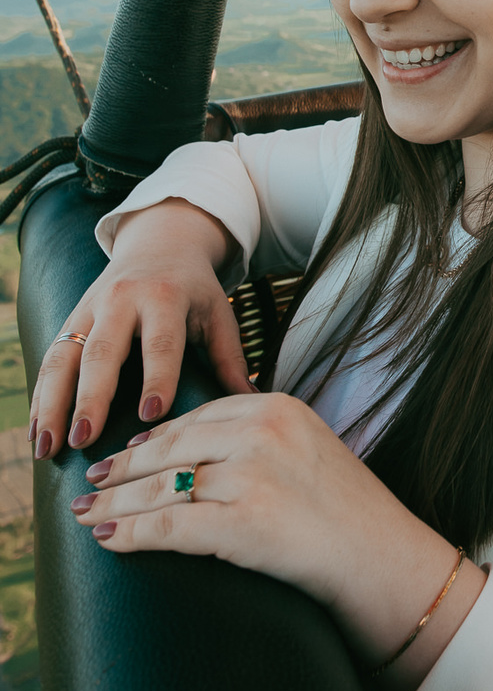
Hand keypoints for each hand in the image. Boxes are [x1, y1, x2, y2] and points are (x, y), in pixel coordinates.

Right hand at [29, 199, 252, 458]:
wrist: (160, 243)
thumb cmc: (195, 290)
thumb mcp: (218, 314)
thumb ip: (231, 358)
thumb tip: (255, 403)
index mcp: (165, 297)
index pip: (161, 342)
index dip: (157, 376)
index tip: (150, 414)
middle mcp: (122, 300)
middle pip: (103, 351)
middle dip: (91, 396)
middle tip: (84, 439)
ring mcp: (90, 308)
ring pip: (65, 357)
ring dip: (52, 404)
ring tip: (47, 447)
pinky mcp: (70, 318)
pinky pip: (51, 359)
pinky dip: (40, 397)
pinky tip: (38, 432)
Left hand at [70, 393, 484, 690]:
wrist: (385, 558)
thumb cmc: (352, 514)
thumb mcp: (311, 450)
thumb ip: (264, 439)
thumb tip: (204, 454)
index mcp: (278, 408)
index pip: (199, 416)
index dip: (155, 436)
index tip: (127, 452)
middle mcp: (261, 433)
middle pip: (171, 446)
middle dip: (124, 468)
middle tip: (92, 481)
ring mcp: (251, 476)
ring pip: (162, 486)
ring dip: (116, 502)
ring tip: (88, 513)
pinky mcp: (242, 523)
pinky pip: (170, 525)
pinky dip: (132, 532)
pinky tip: (109, 539)